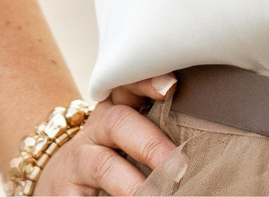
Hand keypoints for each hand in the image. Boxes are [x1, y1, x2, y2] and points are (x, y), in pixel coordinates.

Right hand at [35, 76, 185, 195]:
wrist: (62, 182)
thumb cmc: (113, 157)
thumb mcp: (133, 136)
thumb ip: (160, 129)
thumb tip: (207, 139)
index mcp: (116, 108)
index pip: (128, 84)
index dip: (147, 82)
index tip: (172, 86)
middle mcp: (96, 129)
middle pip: (118, 122)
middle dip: (150, 142)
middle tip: (179, 167)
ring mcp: (79, 160)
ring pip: (102, 164)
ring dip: (132, 182)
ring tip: (158, 195)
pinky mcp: (65, 190)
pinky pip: (82, 194)